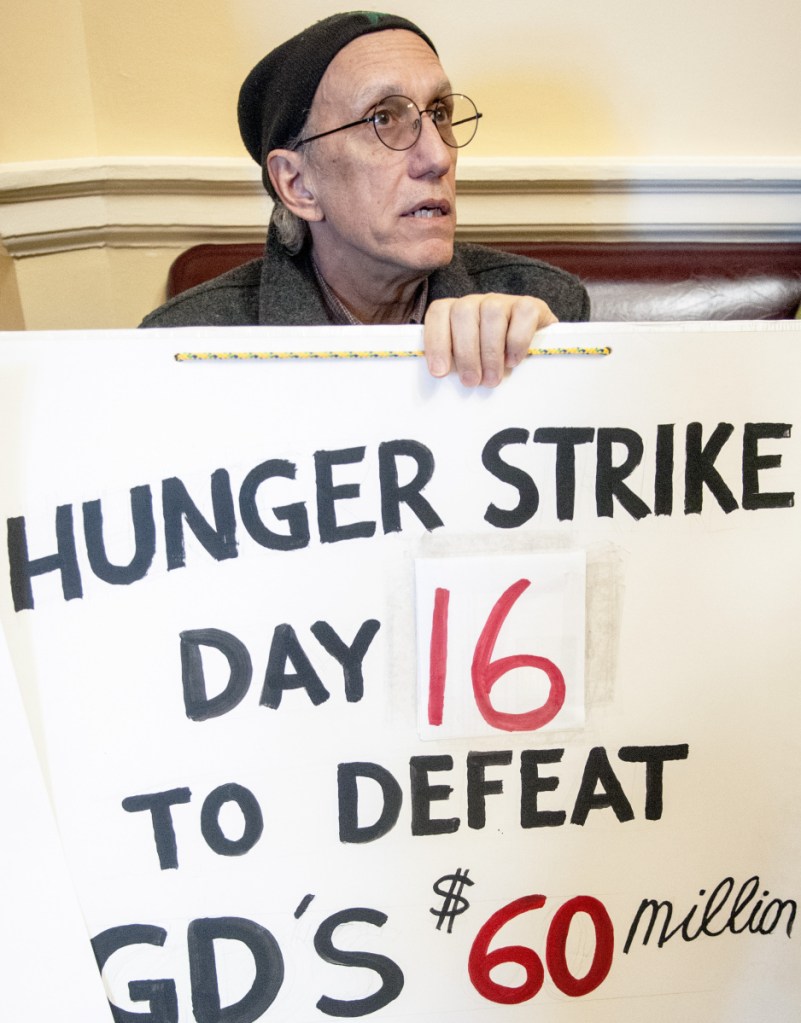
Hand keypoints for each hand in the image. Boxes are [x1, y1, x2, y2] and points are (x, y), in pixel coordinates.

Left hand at [424, 293, 556, 386]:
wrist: (534, 349)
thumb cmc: (491, 362)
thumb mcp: (467, 363)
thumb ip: (452, 364)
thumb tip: (441, 377)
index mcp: (455, 312)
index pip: (439, 313)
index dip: (436, 341)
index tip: (440, 372)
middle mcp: (477, 302)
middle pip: (463, 313)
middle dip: (466, 352)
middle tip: (471, 382)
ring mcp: (504, 301)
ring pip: (492, 313)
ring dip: (490, 351)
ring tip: (491, 379)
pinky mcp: (531, 305)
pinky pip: (523, 315)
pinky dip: (517, 341)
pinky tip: (513, 362)